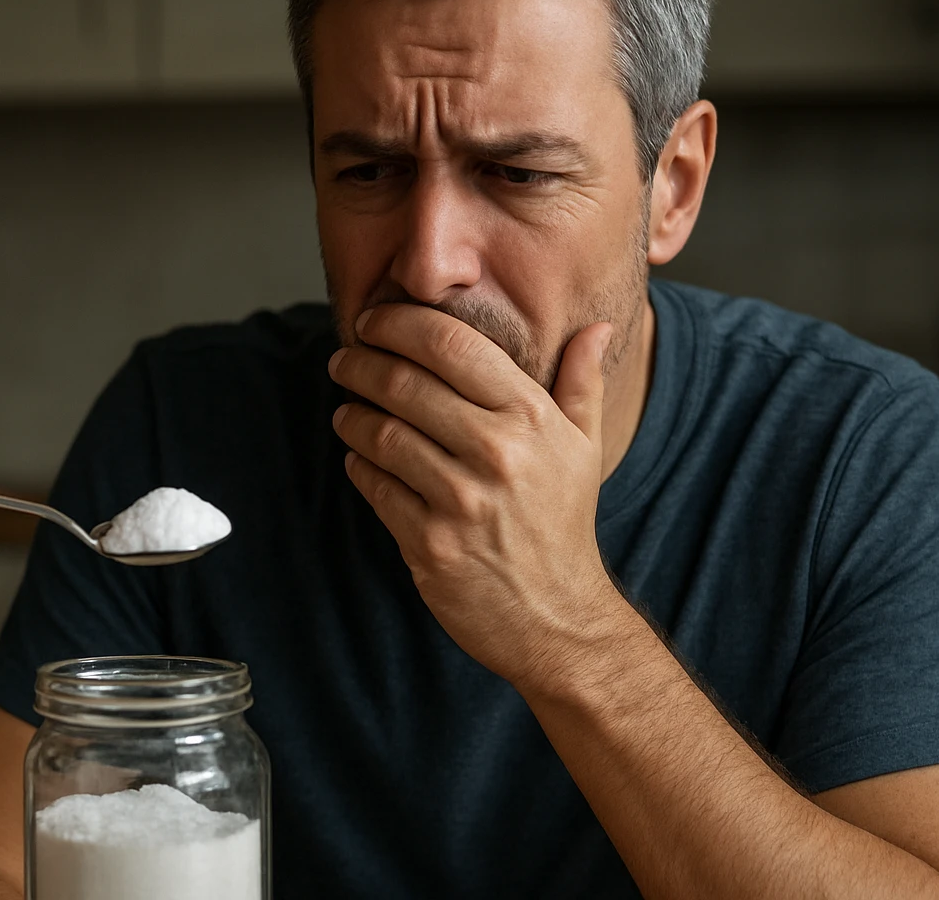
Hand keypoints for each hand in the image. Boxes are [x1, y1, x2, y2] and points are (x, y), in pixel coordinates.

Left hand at [327, 304, 617, 686]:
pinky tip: (358, 459)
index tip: (375, 319)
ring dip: (352, 416)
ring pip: (381, 434)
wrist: (557, 618)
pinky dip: (358, 466)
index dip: (399, 322)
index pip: (451, 344)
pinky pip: (374, 486)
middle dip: (361, 364)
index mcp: (532, 417)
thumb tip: (594, 328)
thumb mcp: (583, 449)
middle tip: (344, 361)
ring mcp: (462, 499)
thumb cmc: (563, 525)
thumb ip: (582, 383)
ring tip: (347, 410)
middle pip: (405, 383)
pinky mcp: (430, 542)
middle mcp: (498, 452)